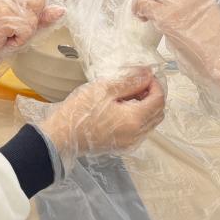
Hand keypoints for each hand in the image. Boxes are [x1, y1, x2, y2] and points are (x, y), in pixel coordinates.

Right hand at [0, 0, 64, 108]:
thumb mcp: (21, 23)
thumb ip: (41, 15)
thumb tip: (61, 9)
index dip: (36, 3)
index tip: (20, 14)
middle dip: (33, 17)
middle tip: (14, 25)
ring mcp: (5, 3)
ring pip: (34, 17)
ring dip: (26, 30)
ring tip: (10, 32)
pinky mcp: (4, 18)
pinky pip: (28, 30)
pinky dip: (20, 40)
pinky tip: (6, 38)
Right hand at [37, 67, 166, 167]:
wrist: (61, 137)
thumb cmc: (80, 112)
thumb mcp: (104, 89)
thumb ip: (129, 81)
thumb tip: (147, 73)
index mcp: (135, 120)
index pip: (159, 100)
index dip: (156, 84)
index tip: (144, 74)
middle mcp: (137, 134)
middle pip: (158, 113)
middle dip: (153, 95)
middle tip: (139, 82)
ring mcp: (130, 142)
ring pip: (150, 122)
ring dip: (146, 106)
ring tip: (129, 93)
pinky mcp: (122, 145)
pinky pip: (140, 130)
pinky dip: (139, 116)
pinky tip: (123, 107)